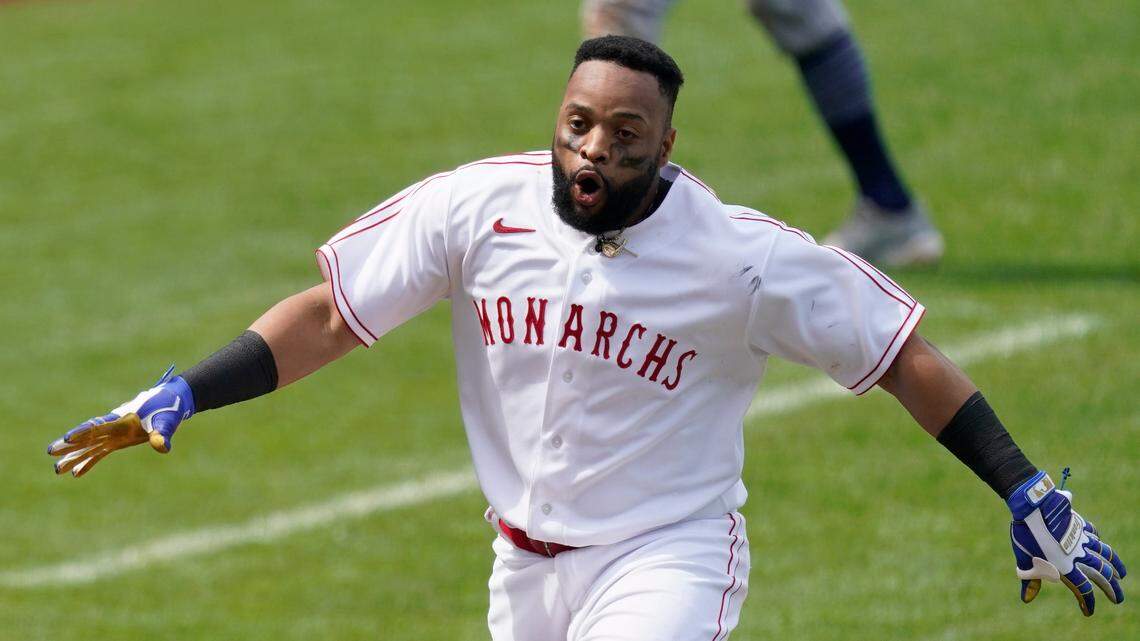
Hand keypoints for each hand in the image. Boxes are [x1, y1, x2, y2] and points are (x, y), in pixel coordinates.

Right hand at [47, 366, 195, 477]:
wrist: (173, 401)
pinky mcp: (119, 440)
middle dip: (70, 445)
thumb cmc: (169, 408)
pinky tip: (76, 473)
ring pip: (90, 446)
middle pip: (88, 436)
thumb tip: (161, 447)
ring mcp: (115, 434)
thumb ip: (162, 432)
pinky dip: (89, 462)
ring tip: (57, 470)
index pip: (100, 426)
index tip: (68, 438)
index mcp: (123, 418)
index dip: (84, 432)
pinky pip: (100, 452)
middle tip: (51, 452)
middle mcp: (114, 426)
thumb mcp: (167, 420)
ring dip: (75, 457)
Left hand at [1007, 470, 1126, 615]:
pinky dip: (1098, 540)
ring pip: (1105, 554)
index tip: (1089, 611)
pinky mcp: (1079, 524)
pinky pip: (1093, 534)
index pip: (1082, 589)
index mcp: (1065, 566)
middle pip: (1102, 574)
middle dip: (1111, 588)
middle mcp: (1078, 554)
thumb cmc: (1025, 535)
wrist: (1032, 507)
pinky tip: (1099, 542)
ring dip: (1115, 565)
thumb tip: (1026, 600)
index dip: (1086, 601)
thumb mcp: (1024, 560)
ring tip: (1122, 574)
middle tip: (1117, 599)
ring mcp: (1081, 538)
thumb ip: (1030, 580)